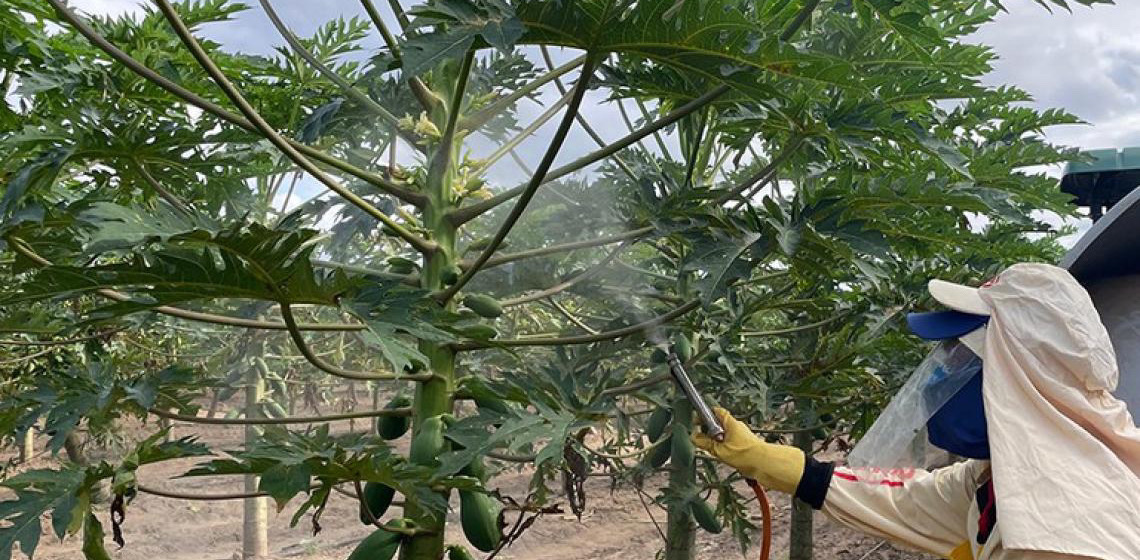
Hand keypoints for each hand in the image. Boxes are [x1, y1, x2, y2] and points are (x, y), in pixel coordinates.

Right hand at [691, 408, 805, 493]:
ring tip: (711, 449)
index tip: (696, 419)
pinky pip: (730, 442)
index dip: (705, 414)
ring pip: (724, 434)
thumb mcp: (719, 449)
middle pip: (718, 423)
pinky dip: (723, 447)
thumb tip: (694, 437)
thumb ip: (705, 443)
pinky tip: (722, 455)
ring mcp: (741, 436)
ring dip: (716, 440)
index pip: (716, 411)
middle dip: (708, 429)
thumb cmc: (746, 454)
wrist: (763, 464)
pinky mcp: (744, 445)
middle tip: (700, 436)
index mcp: (730, 423)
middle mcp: (736, 427)